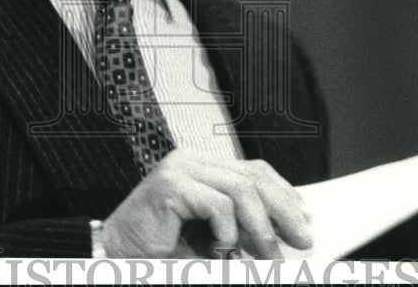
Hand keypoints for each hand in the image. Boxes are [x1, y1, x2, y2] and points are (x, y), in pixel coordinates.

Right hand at [100, 150, 313, 258]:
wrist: (115, 256)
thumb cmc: (158, 249)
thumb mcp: (209, 235)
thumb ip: (237, 224)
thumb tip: (283, 233)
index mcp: (200, 166)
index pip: (251, 169)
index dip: (282, 192)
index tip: (303, 217)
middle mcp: (190, 160)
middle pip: (251, 176)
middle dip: (282, 209)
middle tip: (301, 238)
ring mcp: (179, 169)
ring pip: (240, 189)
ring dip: (261, 229)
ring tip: (269, 257)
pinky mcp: (170, 185)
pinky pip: (217, 204)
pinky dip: (228, 233)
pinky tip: (222, 252)